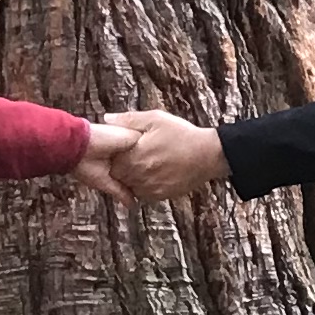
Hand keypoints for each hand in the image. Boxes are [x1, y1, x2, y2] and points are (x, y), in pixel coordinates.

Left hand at [75, 110, 229, 208]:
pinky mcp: (161, 195)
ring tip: (147, 165)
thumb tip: (107, 118)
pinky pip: (144, 194)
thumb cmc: (182, 134)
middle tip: (135, 156)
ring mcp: (150, 187)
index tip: (124, 149)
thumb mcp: (156, 119)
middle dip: (122, 167)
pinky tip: (155, 174)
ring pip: (130, 186)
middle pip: (119, 176)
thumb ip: (129, 120)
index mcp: (135, 155)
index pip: (112, 161)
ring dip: (133, 177)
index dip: (116, 155)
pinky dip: (144, 186)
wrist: (208, 155)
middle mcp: (140, 174)